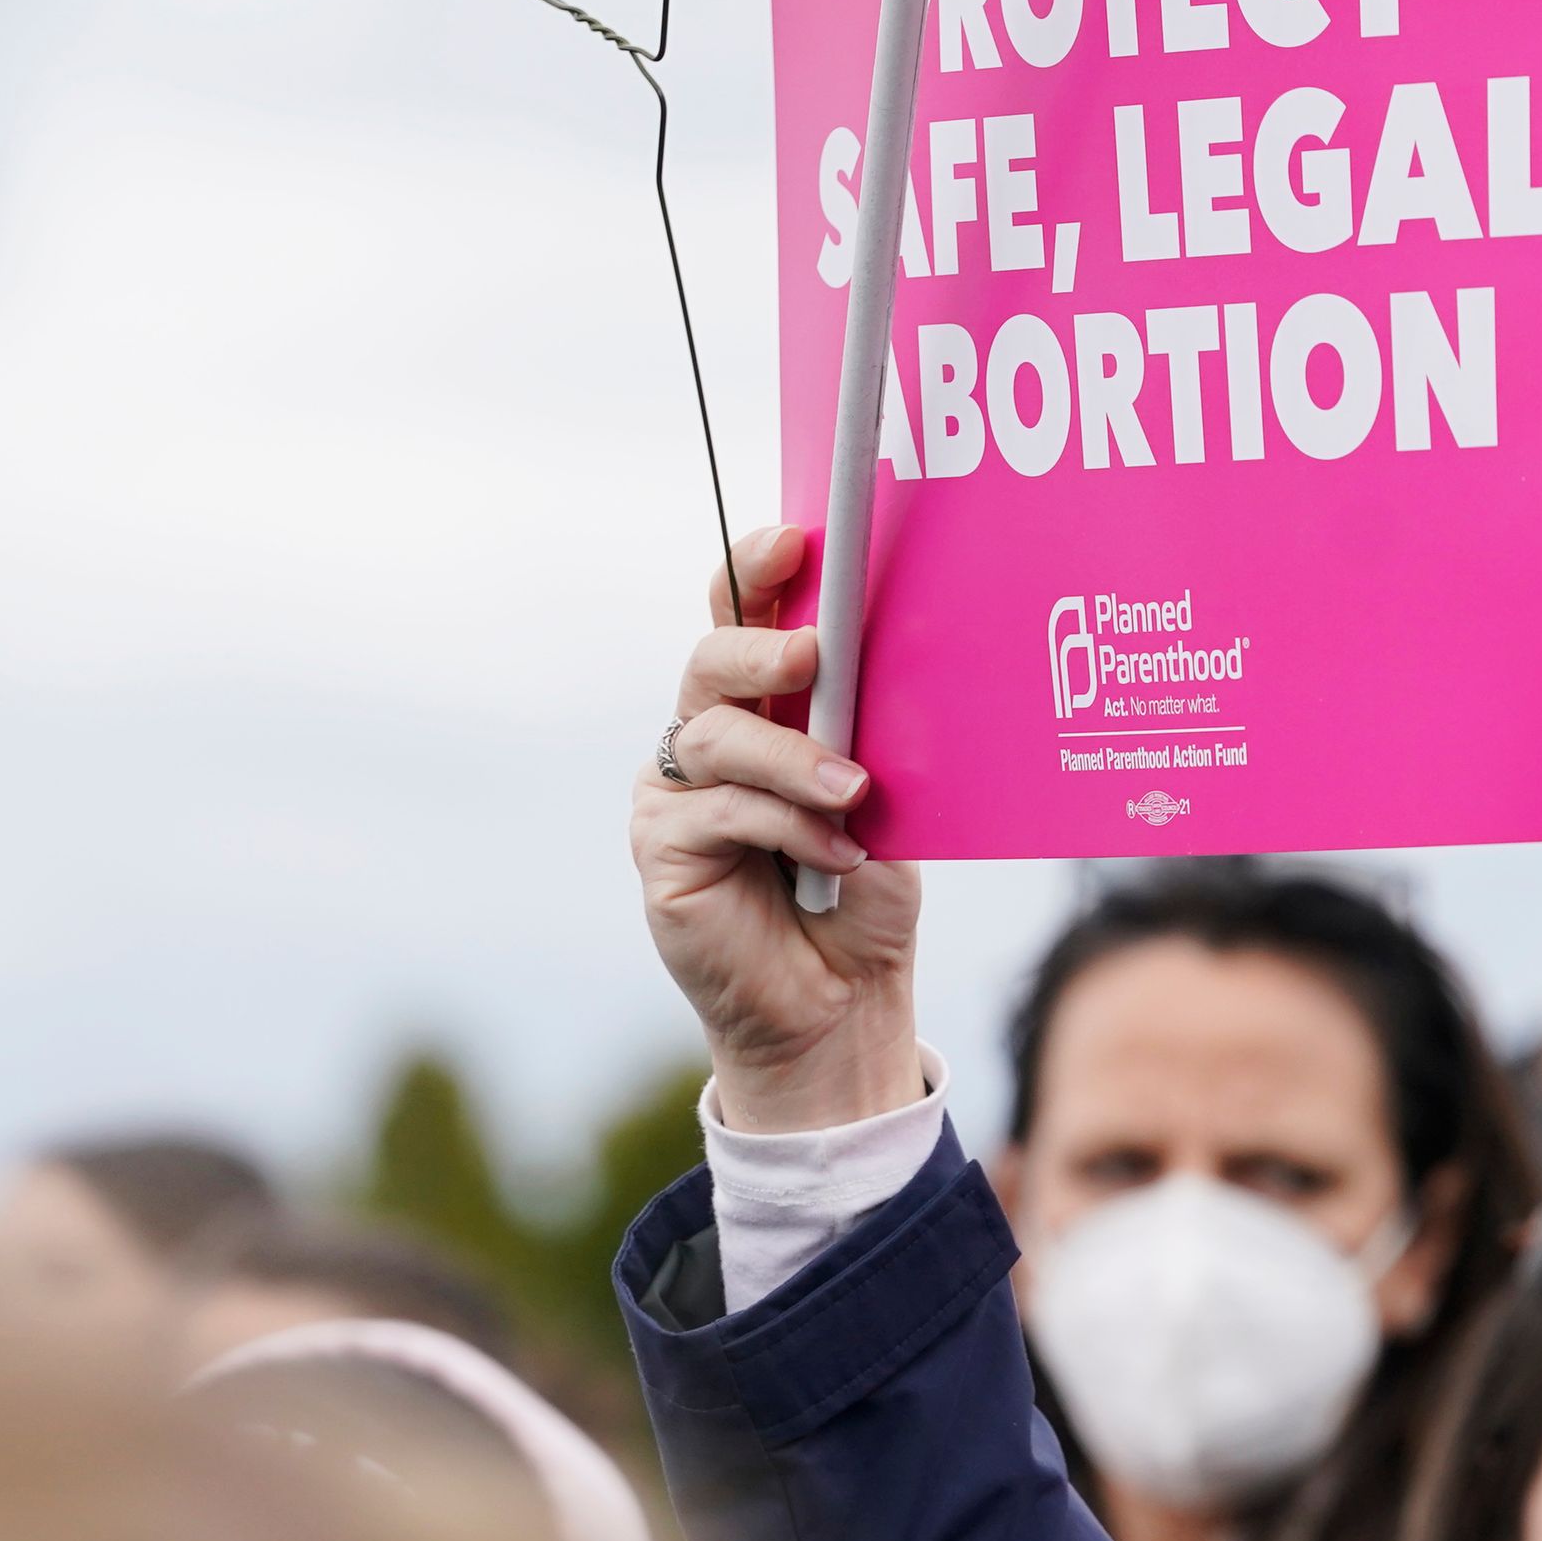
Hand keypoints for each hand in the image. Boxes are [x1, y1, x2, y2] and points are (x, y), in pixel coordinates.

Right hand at [631, 526, 927, 1134]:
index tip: (795, 541)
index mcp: (760, 705)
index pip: (740, 615)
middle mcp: (707, 736)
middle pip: (712, 662)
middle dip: (763, 649)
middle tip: (817, 656)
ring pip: (719, 738)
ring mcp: (676, 792)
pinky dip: (786, 827)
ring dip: (794, 761)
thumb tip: (872, 663)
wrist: (842, 999)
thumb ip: (858, 731)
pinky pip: (719, 812)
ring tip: (853, 793)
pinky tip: (835, 854)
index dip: (756, 571)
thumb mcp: (878, 795)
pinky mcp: (662, 849)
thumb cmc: (861, 888)